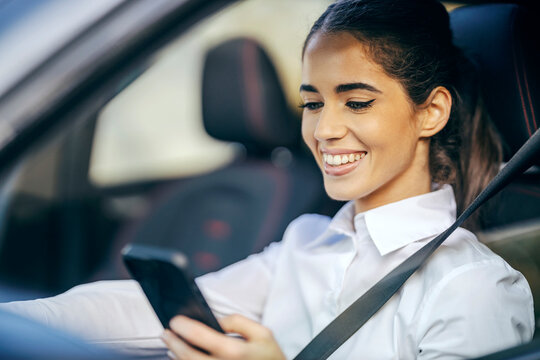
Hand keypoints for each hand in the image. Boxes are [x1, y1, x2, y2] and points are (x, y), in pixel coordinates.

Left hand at [162, 314, 286, 359]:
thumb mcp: (262, 333)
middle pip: (188, 356)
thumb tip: (216, 320)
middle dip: (173, 342)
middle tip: (166, 333)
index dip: (183, 326)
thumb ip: (238, 322)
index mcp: (235, 351)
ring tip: (171, 346)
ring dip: (176, 357)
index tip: (175, 320)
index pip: (201, 335)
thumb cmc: (270, 357)